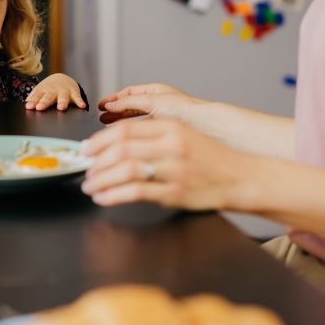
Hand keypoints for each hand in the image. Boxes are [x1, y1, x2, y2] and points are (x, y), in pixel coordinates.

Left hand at [26, 74, 86, 110]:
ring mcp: (64, 91)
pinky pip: (77, 98)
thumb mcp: (40, 92)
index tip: (29, 107)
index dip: (33, 101)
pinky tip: (81, 106)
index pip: (37, 96)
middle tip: (40, 107)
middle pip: (48, 96)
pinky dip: (79, 102)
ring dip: (62, 101)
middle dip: (44, 102)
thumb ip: (33, 99)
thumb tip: (26, 108)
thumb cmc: (48, 89)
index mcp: (43, 90)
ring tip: (61, 108)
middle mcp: (53, 90)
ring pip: (63, 96)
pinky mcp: (74, 93)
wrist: (62, 79)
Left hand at [81, 120, 251, 208]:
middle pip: (121, 149)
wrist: (239, 177)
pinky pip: (136, 192)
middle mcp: (171, 146)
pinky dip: (114, 195)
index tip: (87, 149)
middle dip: (96, 161)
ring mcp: (174, 170)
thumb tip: (115, 145)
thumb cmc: (209, 158)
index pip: (125, 130)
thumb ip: (153, 136)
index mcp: (171, 127)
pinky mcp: (175, 192)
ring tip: (90, 185)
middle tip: (85, 168)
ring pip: (126, 170)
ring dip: (101, 179)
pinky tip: (104, 198)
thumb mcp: (183, 135)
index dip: (100, 140)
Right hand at [97, 82, 202, 124]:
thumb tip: (109, 105)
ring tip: (110, 128)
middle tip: (101, 118)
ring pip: (136, 119)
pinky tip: (127, 138)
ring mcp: (162, 118)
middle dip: (115, 112)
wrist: (206, 126)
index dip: (113, 99)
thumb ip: (129, 102)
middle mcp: (158, 103)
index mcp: (156, 91)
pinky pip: (144, 130)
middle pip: (131, 106)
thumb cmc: (185, 110)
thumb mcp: (152, 101)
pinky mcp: (165, 132)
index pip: (129, 93)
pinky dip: (133, 133)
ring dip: (122, 123)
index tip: (101, 106)